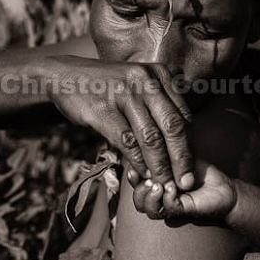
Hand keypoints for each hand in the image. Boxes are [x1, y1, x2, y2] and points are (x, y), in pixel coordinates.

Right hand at [43, 55, 194, 188]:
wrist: (66, 77)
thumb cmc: (109, 87)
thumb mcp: (139, 85)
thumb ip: (160, 106)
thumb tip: (182, 143)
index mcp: (160, 75)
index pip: (182, 115)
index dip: (190, 144)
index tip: (193, 167)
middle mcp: (145, 81)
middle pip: (172, 126)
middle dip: (181, 158)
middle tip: (186, 182)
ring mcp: (124, 94)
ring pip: (151, 137)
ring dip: (160, 166)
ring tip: (165, 184)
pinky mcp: (103, 109)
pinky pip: (126, 141)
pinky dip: (137, 161)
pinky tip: (142, 174)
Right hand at [132, 159, 235, 219]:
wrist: (223, 187)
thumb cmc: (200, 172)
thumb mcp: (177, 157)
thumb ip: (161, 154)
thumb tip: (144, 143)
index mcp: (156, 184)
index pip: (136, 183)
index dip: (132, 176)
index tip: (135, 166)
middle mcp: (160, 198)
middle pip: (137, 200)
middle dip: (138, 188)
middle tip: (149, 178)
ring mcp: (170, 206)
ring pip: (147, 209)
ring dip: (149, 196)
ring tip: (158, 185)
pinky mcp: (182, 211)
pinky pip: (166, 208)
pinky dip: (166, 198)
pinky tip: (172, 189)